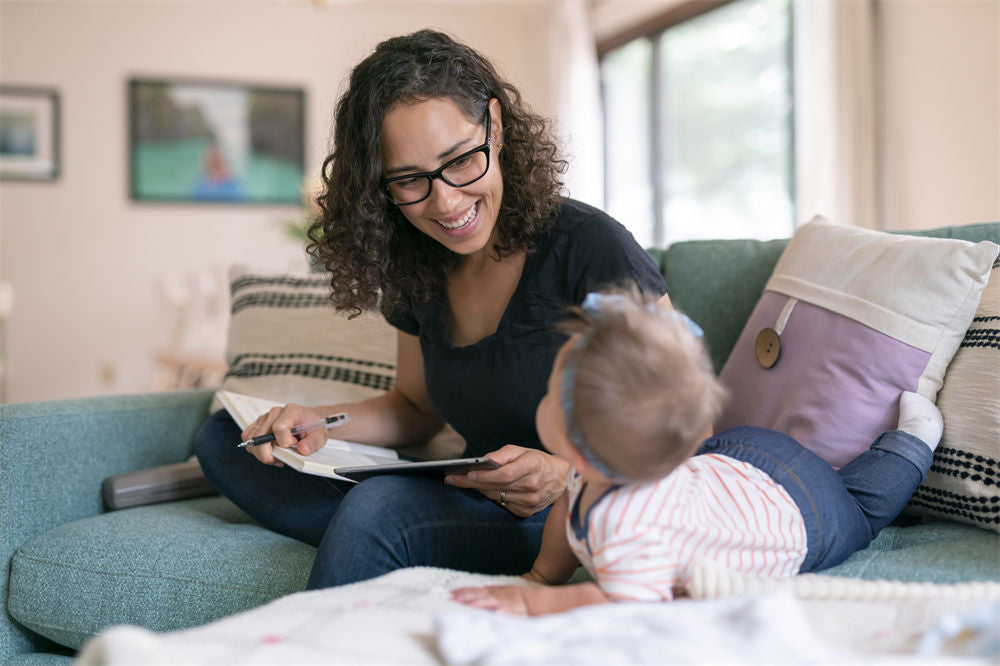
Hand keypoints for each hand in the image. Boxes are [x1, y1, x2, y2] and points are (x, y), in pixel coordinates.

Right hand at [241, 403, 326, 465]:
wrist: (308, 422)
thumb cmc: (312, 428)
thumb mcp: (319, 436)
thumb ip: (312, 443)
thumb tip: (302, 449)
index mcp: (292, 411)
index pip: (279, 428)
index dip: (285, 442)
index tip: (293, 445)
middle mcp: (276, 413)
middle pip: (260, 436)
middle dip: (269, 454)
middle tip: (281, 458)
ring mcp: (265, 418)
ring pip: (252, 439)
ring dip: (262, 453)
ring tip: (276, 454)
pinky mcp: (258, 424)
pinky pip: (247, 437)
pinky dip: (256, 449)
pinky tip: (270, 450)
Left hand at [445, 445, 569, 516]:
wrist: (560, 479)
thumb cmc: (536, 461)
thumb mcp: (521, 450)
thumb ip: (502, 455)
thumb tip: (484, 461)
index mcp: (532, 466)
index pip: (504, 474)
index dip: (485, 475)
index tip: (467, 473)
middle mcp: (533, 486)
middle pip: (496, 486)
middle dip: (472, 482)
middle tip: (452, 478)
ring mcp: (530, 502)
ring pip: (496, 496)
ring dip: (479, 489)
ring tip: (461, 482)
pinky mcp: (527, 512)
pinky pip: (502, 504)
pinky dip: (492, 496)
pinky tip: (483, 490)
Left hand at [450, 585, 529, 614]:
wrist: (531, 600)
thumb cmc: (517, 597)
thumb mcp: (502, 590)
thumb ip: (491, 591)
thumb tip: (481, 590)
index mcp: (491, 591)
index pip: (474, 590)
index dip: (463, 591)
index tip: (452, 593)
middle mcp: (493, 595)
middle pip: (475, 595)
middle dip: (463, 597)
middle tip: (451, 598)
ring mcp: (499, 602)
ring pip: (484, 601)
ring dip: (474, 602)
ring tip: (464, 604)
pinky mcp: (507, 609)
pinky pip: (498, 610)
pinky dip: (492, 611)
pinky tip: (485, 612)